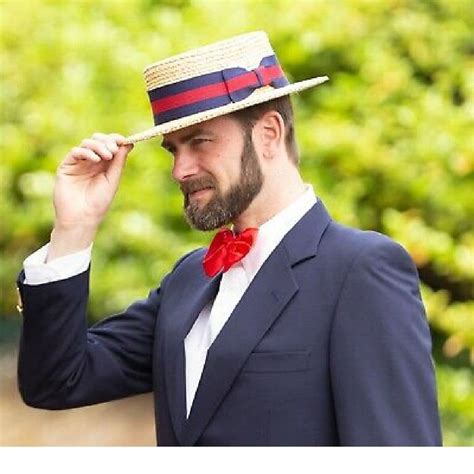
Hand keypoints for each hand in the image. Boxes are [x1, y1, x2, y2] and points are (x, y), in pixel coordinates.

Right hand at [47, 133, 133, 260]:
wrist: (81, 218)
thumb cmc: (98, 203)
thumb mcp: (112, 180)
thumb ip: (118, 163)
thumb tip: (129, 143)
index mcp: (104, 165)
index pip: (109, 145)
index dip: (116, 140)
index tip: (123, 140)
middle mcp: (91, 162)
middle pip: (98, 140)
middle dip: (107, 141)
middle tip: (113, 149)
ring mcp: (78, 163)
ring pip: (86, 143)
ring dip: (98, 146)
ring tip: (107, 156)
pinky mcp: (66, 166)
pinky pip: (75, 152)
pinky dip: (86, 152)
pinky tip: (95, 160)